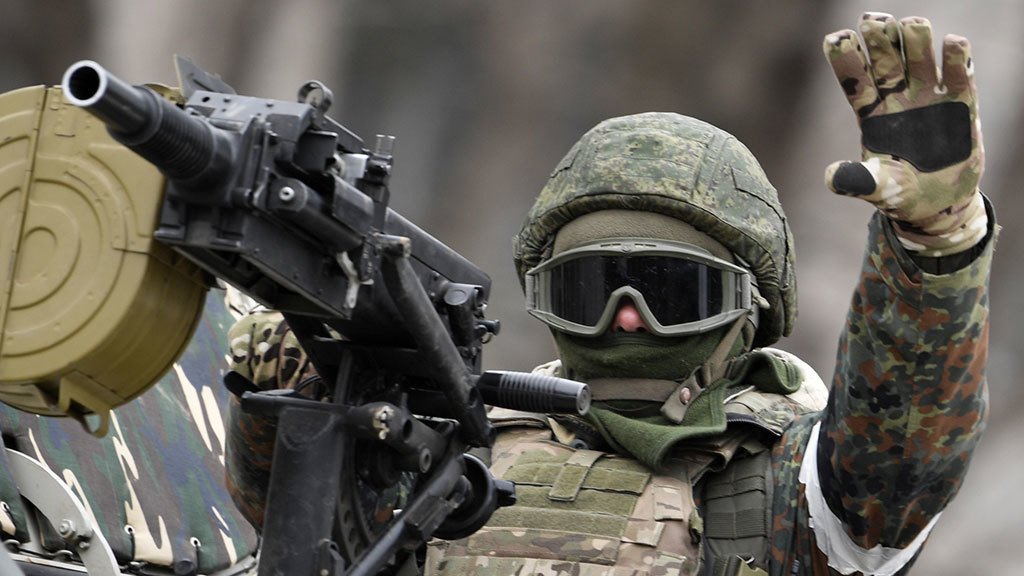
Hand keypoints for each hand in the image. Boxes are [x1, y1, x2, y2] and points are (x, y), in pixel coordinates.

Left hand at [823, 13, 986, 256]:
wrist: (939, 204)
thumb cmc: (901, 193)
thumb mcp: (879, 190)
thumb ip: (858, 181)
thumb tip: (831, 178)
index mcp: (870, 112)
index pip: (854, 79)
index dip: (845, 58)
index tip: (835, 39)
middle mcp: (897, 97)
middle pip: (885, 58)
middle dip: (879, 37)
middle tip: (872, 20)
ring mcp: (929, 97)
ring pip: (919, 56)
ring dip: (915, 38)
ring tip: (912, 25)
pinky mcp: (962, 104)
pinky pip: (959, 74)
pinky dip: (957, 58)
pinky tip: (953, 43)